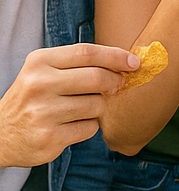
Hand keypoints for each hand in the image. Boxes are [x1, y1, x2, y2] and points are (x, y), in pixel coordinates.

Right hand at [0, 44, 139, 166]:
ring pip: (97, 105)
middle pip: (97, 78)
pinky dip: (87, 127)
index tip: (134, 62)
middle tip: (117, 85)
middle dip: (114, 82)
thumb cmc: (33, 98)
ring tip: (78, 109)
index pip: (86, 53)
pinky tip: (69, 126)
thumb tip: (126, 63)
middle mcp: (38, 85)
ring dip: (97, 108)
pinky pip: (90, 128)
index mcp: (38, 62)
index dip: (116, 56)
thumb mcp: (44, 72)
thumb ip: (78, 64)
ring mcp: (43, 113)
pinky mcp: (50, 137)